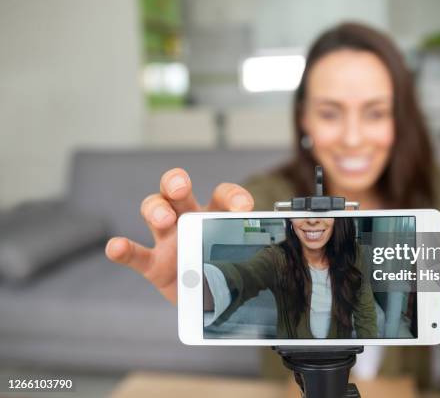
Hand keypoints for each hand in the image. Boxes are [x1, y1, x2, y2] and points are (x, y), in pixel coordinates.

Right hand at [105, 168, 253, 303]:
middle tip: (180, 186)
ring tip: (163, 218)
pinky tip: (115, 247)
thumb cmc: (229, 267)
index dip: (232, 197)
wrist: (213, 298)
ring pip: (154, 211)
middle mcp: (189, 218)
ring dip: (155, 209)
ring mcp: (168, 239)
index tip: (243, 209)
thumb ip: (256, 249)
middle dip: (176, 182)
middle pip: (177, 190)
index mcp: (216, 213)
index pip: (223, 195)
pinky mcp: (154, 264)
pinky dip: (123, 250)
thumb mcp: (244, 256)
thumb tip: (284, 246)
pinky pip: (136, 254)